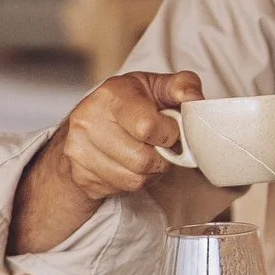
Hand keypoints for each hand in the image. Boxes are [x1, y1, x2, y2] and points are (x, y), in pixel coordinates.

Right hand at [53, 71, 204, 200]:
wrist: (87, 125)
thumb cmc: (129, 103)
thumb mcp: (156, 86)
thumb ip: (182, 85)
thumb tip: (194, 98)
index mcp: (111, 95)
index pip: (147, 127)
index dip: (169, 133)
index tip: (171, 129)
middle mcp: (89, 121)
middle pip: (142, 159)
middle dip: (162, 156)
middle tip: (161, 145)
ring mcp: (79, 150)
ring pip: (135, 179)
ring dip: (150, 171)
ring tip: (146, 153)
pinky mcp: (80, 175)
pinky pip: (122, 189)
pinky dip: (135, 181)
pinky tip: (130, 164)